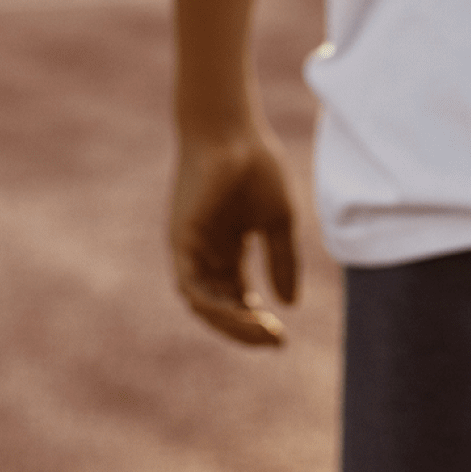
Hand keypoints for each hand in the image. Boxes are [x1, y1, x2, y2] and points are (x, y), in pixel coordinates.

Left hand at [170, 126, 298, 346]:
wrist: (231, 131)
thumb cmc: (257, 166)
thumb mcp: (280, 220)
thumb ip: (283, 260)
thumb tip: (290, 304)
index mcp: (230, 247)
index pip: (239, 297)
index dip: (257, 320)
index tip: (281, 336)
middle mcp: (208, 254)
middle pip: (223, 306)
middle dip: (247, 328)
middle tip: (274, 340)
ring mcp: (192, 250)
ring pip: (205, 304)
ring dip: (232, 323)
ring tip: (262, 332)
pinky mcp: (180, 243)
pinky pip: (191, 286)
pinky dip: (212, 304)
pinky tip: (240, 311)